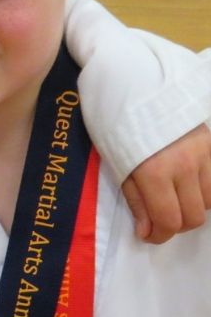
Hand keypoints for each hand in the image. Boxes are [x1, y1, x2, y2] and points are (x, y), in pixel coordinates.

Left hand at [121, 124, 210, 243]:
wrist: (134, 80)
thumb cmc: (114, 121)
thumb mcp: (116, 163)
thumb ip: (135, 199)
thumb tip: (148, 232)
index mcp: (154, 172)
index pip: (169, 221)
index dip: (160, 235)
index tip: (149, 235)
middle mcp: (185, 165)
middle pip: (193, 217)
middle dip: (174, 225)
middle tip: (158, 217)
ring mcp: (204, 154)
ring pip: (208, 202)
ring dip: (190, 206)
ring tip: (171, 196)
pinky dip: (205, 190)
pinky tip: (188, 184)